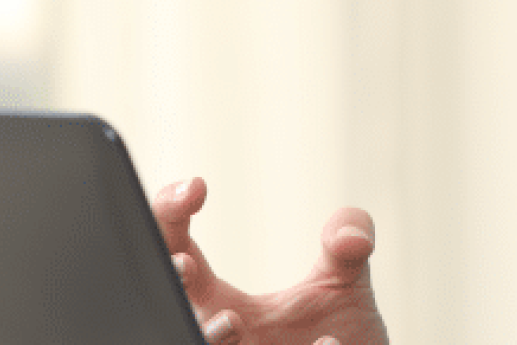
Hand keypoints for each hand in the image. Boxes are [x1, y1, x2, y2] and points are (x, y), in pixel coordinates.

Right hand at [152, 178, 387, 344]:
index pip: (173, 251)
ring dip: (209, 338)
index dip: (168, 214)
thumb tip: (351, 236)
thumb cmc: (341, 338)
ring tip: (233, 320)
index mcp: (219, 303)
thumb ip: (348, 241)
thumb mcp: (344, 280)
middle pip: (165, 306)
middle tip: (183, 262)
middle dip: (167, 284)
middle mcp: (220, 338)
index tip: (197, 187)